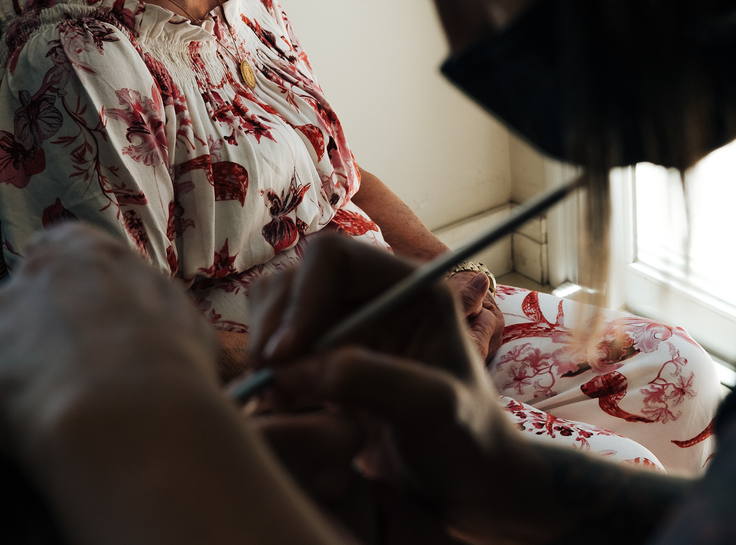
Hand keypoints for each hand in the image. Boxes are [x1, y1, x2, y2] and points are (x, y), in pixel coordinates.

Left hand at [0, 223, 217, 466]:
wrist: (127, 411)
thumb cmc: (169, 365)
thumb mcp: (180, 316)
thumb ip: (147, 305)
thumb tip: (149, 319)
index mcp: (89, 251)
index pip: (57, 249)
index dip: (65, 287)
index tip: (78, 319)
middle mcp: (35, 268)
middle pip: (22, 296)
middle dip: (37, 329)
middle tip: (68, 373)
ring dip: (11, 363)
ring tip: (48, 403)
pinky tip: (17, 413)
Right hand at [248, 234, 539, 542]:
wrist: (467, 478)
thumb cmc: (468, 440)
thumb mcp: (433, 409)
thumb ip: (372, 380)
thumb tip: (299, 367)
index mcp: (411, 287)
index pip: (333, 258)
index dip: (301, 297)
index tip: (284, 355)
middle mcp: (376, 296)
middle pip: (295, 278)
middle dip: (275, 326)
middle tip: (270, 383)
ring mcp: (350, 326)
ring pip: (279, 311)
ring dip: (268, 351)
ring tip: (280, 401)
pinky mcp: (329, 358)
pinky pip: (279, 348)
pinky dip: (270, 374)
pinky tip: (285, 409)